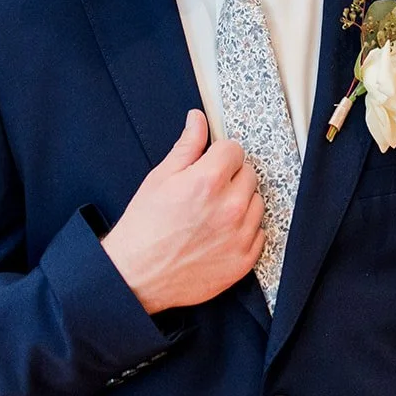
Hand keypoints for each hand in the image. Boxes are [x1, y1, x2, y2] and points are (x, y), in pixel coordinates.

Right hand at [100, 109, 265, 313]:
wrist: (136, 276)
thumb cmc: (144, 228)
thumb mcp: (159, 178)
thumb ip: (186, 146)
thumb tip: (198, 119)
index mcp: (209, 180)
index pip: (235, 150)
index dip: (219, 155)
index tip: (209, 165)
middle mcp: (231, 206)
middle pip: (249, 174)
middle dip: (231, 177)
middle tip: (206, 192)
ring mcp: (240, 235)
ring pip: (257, 203)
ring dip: (240, 203)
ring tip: (212, 215)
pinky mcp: (244, 260)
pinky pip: (259, 233)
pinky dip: (244, 231)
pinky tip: (220, 234)